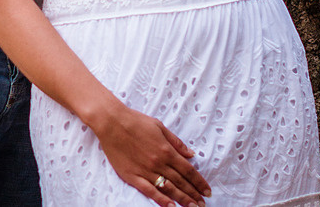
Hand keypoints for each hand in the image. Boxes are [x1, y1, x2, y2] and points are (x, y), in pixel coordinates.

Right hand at [91, 102, 209, 206]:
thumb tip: (192, 154)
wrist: (112, 122)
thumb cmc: (136, 121)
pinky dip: (161, 200)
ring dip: (182, 199)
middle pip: (181, 182)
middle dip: (194, 194)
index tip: (207, 190)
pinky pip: (149, 191)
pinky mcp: (132, 176)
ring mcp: (145, 170)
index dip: (199, 182)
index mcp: (167, 150)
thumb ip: (177, 143)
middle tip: (203, 204)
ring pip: (168, 189)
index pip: (188, 170)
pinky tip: (171, 206)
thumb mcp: (160, 127)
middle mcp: (159, 163)